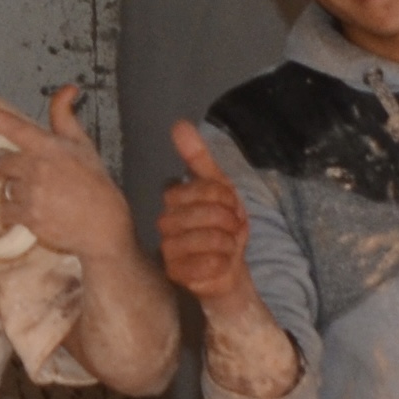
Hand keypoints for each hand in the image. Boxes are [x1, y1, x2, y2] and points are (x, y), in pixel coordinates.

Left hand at [0, 85, 138, 258]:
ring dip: (17, 195)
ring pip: (6, 190)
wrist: (103, 223)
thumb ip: (65, 116)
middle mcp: (37, 167)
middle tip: (35, 179)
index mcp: (48, 146)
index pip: (14, 126)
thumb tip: (68, 88)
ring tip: (42, 199)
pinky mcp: (28, 217)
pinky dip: (16, 216)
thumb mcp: (82, 144)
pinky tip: (36, 214)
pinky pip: (6, 213)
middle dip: (13, 171)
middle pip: (3, 164)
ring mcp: (31, 193)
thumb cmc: (94, 182)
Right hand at [158, 121, 256, 305]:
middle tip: (232, 228)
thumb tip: (179, 124)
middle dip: (226, 220)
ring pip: (202, 238)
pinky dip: (222, 262)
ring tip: (228, 246)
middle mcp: (166, 223)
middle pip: (199, 213)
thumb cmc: (223, 227)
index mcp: (174, 200)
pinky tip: (222, 263)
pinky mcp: (176, 274)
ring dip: (226, 242)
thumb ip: (197, 157)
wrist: (230, 268)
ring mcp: (168, 250)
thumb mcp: (219, 187)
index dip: (220, 196)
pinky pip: (204, 264)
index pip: (193, 188)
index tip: (231, 205)